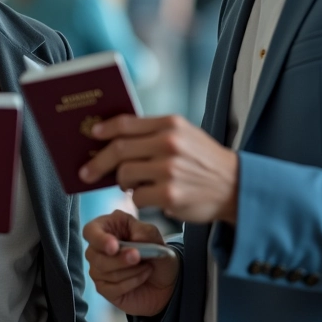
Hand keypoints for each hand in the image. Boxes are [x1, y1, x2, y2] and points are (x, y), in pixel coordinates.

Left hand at [79, 114, 238, 223]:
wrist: (235, 186)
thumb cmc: (203, 160)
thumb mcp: (184, 135)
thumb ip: (154, 132)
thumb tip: (114, 138)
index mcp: (171, 124)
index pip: (126, 123)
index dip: (104, 129)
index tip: (91, 135)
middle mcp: (169, 143)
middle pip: (119, 150)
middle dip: (98, 163)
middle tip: (86, 173)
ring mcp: (169, 169)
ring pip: (124, 175)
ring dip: (122, 182)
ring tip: (130, 184)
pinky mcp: (169, 195)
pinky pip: (137, 197)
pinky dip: (138, 198)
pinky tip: (149, 196)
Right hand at [83, 210, 178, 316]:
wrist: (166, 279)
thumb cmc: (155, 251)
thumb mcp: (154, 236)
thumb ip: (143, 232)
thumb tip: (130, 241)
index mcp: (107, 227)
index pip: (90, 231)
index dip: (99, 239)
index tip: (114, 247)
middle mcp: (97, 247)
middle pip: (95, 255)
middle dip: (119, 258)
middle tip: (138, 257)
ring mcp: (98, 269)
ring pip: (104, 271)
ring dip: (131, 270)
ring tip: (147, 266)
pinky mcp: (104, 288)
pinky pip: (111, 287)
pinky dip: (131, 282)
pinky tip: (143, 277)